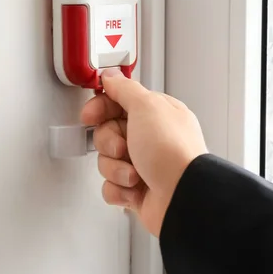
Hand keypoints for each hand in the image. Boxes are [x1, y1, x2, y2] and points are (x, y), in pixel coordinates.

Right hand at [80, 68, 207, 236]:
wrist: (182, 197)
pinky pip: (111, 186)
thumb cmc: (172, 152)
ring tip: (135, 173)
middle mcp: (151, 138)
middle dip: (110, 143)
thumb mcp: (147, 107)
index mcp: (157, 114)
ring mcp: (145, 165)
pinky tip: (134, 189)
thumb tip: (111, 76)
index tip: (90, 115)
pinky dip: (119, 189)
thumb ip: (125, 89)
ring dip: (116, 168)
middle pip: (108, 133)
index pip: (118, 103)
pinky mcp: (138, 190)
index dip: (100, 108)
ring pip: (107, 161)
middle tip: (123, 148)